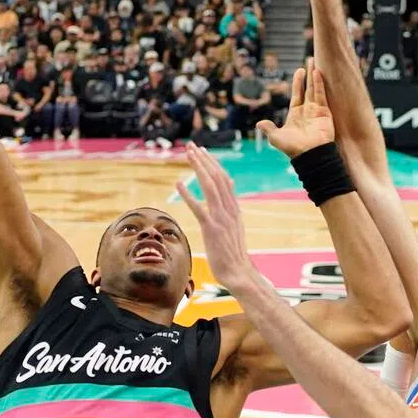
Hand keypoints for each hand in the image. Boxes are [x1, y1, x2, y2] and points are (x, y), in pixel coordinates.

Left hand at [176, 144, 255, 292]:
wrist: (239, 272)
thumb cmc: (234, 254)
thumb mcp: (235, 227)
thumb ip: (231, 207)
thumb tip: (230, 187)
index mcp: (234, 208)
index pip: (223, 179)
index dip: (212, 163)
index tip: (203, 151)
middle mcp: (229, 209)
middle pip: (216, 178)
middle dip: (203, 160)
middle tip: (192, 146)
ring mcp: (221, 218)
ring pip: (209, 186)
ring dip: (198, 168)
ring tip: (188, 155)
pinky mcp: (212, 229)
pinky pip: (199, 208)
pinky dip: (188, 194)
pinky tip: (179, 183)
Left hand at [256, 60, 334, 158]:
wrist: (308, 154)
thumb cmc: (293, 148)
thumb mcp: (276, 137)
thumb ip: (269, 128)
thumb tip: (259, 123)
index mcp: (295, 114)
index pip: (297, 94)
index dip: (298, 82)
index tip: (299, 71)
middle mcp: (307, 110)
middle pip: (308, 88)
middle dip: (308, 75)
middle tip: (310, 61)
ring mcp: (316, 111)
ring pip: (315, 89)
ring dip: (315, 75)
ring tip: (315, 62)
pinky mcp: (324, 112)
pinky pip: (321, 94)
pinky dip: (320, 83)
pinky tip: (318, 72)